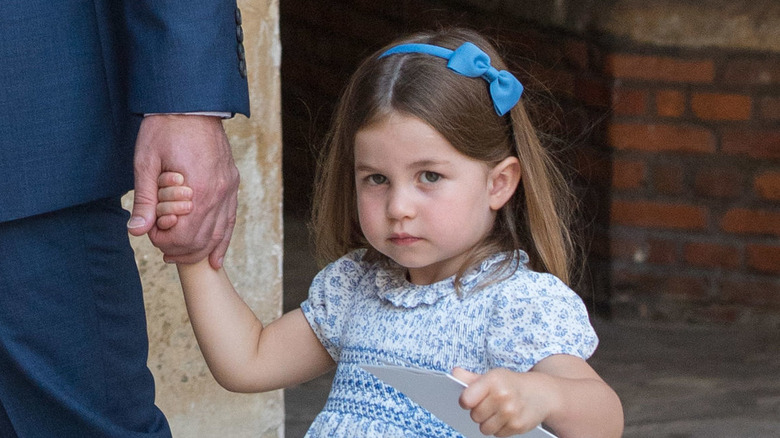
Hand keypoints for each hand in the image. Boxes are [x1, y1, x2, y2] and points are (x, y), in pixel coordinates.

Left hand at [128, 114, 239, 267]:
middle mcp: (218, 194)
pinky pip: (230, 220)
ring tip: (180, 256)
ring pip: (218, 234)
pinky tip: (215, 258)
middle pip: (202, 240)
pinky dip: (222, 241)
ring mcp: (228, 190)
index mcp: (198, 190)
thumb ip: (145, 200)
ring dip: (199, 250)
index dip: (164, 240)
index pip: (184, 235)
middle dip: (179, 248)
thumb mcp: (147, 162)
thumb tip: (136, 231)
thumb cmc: (165, 129)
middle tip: (160, 246)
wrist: (191, 104)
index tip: (150, 232)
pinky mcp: (231, 185)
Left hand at [453, 367, 553, 436]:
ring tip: (496, 413)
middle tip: (488, 406)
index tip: (468, 401)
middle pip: (474, 416)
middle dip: (478, 413)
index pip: (466, 399)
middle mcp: (502, 395)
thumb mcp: (493, 376)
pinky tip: (506, 418)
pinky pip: (497, 435)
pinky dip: (499, 429)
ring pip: (484, 428)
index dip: (465, 402)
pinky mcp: (518, 426)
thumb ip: (471, 378)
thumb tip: (454, 373)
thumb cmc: (511, 384)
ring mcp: (511, 412)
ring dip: (488, 423)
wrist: (541, 393)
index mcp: (493, 380)